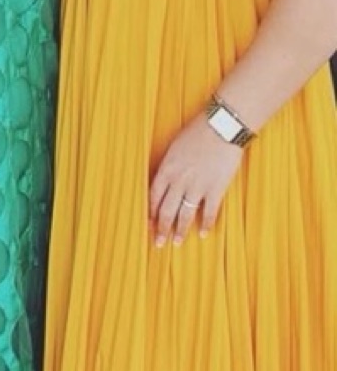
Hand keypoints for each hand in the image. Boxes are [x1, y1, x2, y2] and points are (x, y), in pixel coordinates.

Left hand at [149, 112, 243, 245]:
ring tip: (177, 243)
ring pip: (185, 214)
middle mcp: (179, 181)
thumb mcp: (174, 148)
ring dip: (180, 230)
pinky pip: (209, 211)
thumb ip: (169, 167)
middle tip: (158, 243)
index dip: (150, 214)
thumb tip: (164, 181)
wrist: (222, 126)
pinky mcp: (216, 188)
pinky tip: (202, 233)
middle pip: (166, 211)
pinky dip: (206, 223)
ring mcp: (198, 186)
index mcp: (167, 170)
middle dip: (162, 229)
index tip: (148, 225)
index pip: (153, 198)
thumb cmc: (198, 132)